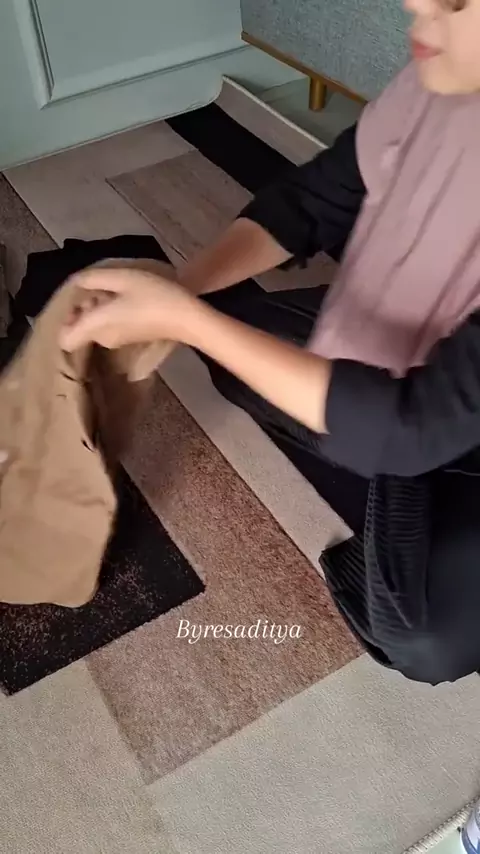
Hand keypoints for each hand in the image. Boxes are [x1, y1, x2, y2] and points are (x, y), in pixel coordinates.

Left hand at [60, 266, 198, 351]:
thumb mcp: (123, 278)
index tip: (80, 302)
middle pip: (80, 327)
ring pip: (95, 326)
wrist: (187, 318)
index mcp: (96, 326)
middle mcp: (102, 338)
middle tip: (103, 290)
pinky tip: (129, 300)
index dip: (66, 319)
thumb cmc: (154, 296)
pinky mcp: (129, 340)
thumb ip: (94, 279)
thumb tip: (78, 282)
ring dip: (100, 309)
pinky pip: (109, 327)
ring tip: (119, 292)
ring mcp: (116, 341)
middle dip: (85, 308)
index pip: (64, 339)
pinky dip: (112, 314)